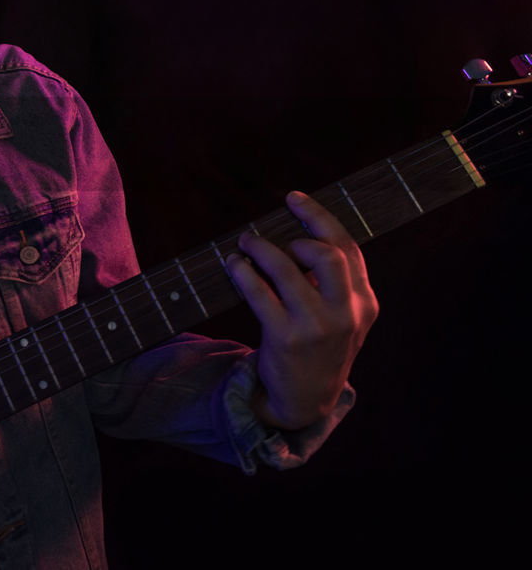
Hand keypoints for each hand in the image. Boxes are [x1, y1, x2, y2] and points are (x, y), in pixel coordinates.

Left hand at [228, 190, 378, 429]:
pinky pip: (259, 293)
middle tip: (264, 238)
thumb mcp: (341, 316)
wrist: (306, 399)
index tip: (293, 198)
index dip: (319, 218)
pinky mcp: (286, 339)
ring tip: (244, 245)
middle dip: (293, 236)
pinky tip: (234, 265)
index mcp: (364, 302)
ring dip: (260, 249)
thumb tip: (295, 234)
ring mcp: (317, 327)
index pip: (348, 248)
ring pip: (287, 268)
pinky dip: (242, 272)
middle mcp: (346, 313)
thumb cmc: (318, 347)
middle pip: (326, 254)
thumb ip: (331, 280)